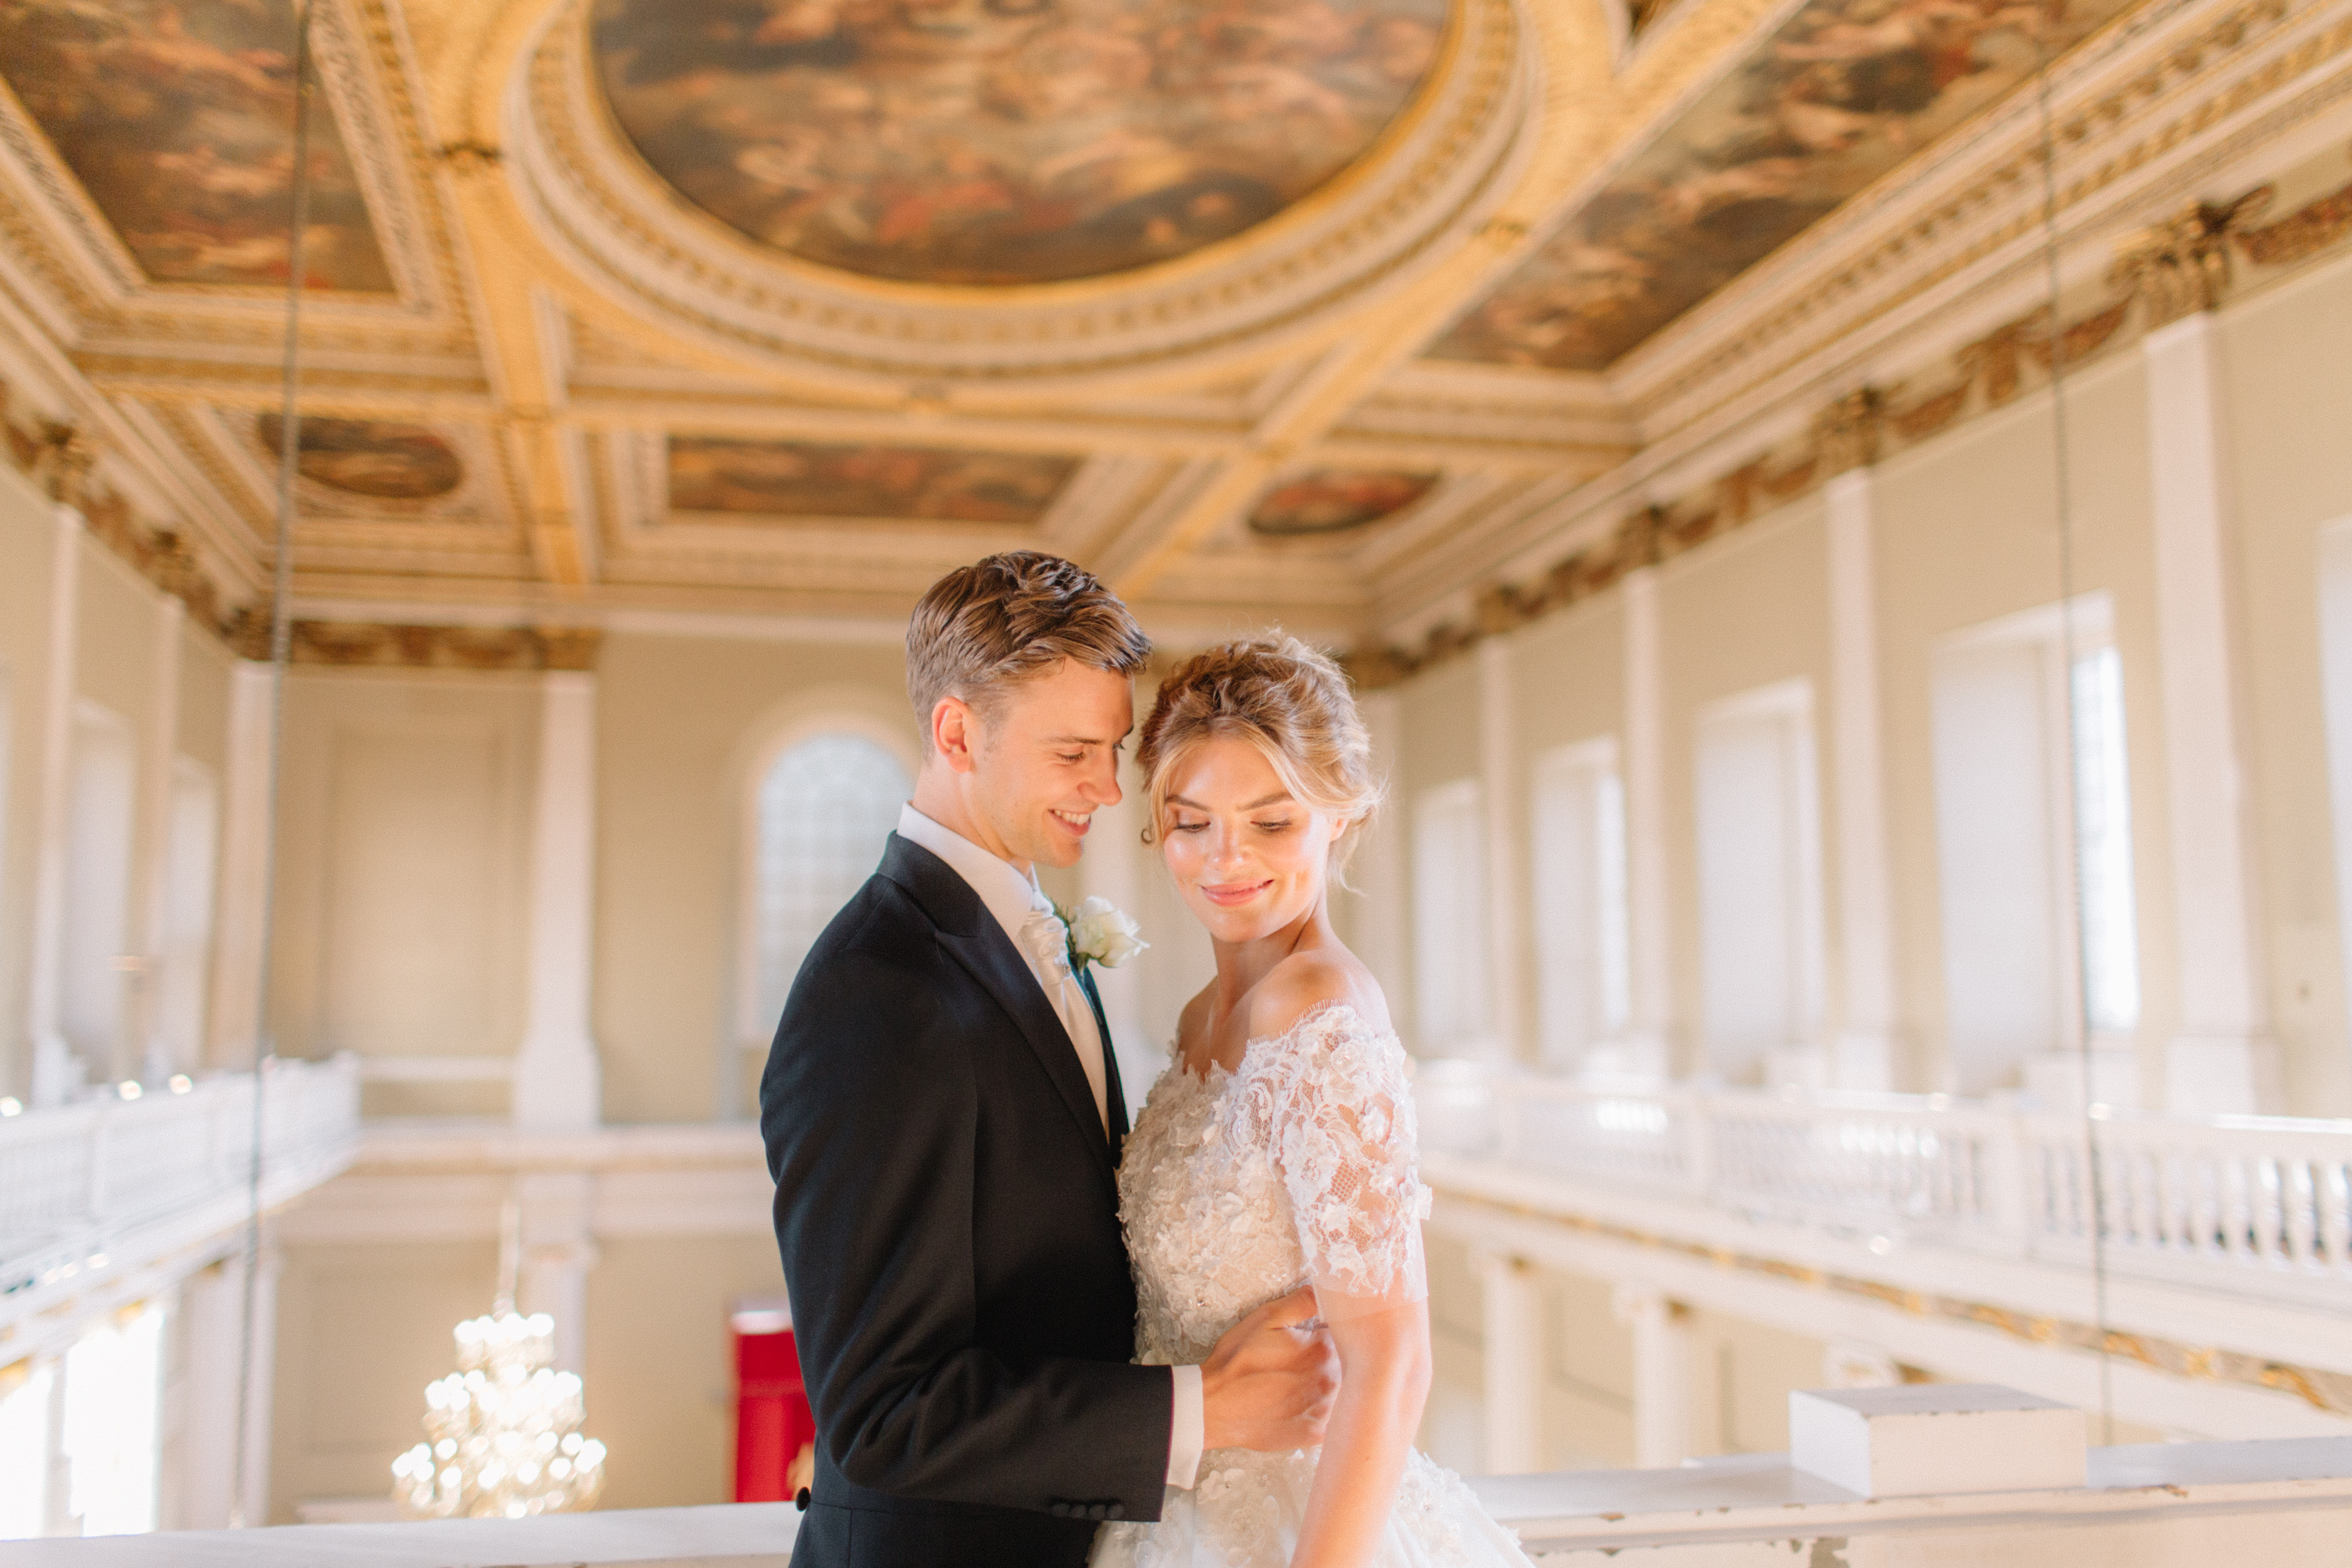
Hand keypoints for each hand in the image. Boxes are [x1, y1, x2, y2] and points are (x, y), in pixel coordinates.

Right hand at [1199, 1287, 1340, 1451]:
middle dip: (1344, 1360)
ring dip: (1339, 1388)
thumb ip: (1301, 1302)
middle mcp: (1329, 1378)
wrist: (1213, 1405)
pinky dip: (1333, 1416)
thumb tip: (1328, 1290)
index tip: (1329, 1335)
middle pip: (1352, 1365)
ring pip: (1347, 1394)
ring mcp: (1323, 1408)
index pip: (1349, 1336)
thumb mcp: (1265, 1318)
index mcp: (1322, 1347)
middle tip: (1315, 1362)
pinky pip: (1336, 1423)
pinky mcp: (1314, 1433)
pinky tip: (1312, 1408)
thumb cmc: (1236, 1360)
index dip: (1342, 1334)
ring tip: (1310, 1385)